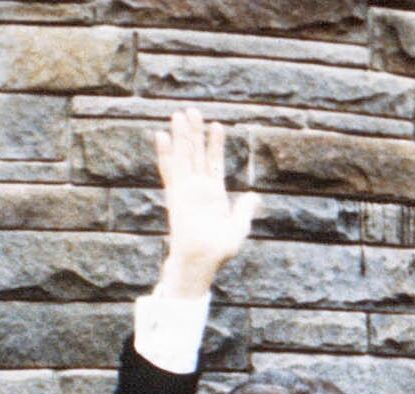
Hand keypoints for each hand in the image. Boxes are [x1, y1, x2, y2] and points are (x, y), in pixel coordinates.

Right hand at [152, 108, 257, 299]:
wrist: (202, 261)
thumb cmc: (219, 251)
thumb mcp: (239, 228)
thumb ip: (244, 210)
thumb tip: (253, 196)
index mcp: (214, 194)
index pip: (214, 162)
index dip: (215, 144)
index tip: (217, 125)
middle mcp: (198, 188)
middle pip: (196, 153)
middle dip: (194, 132)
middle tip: (191, 110)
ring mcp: (186, 189)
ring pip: (183, 156)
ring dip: (181, 135)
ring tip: (178, 114)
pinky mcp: (175, 194)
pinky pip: (169, 169)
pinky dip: (165, 152)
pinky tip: (161, 135)